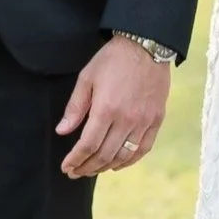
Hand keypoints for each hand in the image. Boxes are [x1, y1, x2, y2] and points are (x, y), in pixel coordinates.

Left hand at [56, 34, 171, 179]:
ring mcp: (144, 121)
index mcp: (106, 109)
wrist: (146, 46)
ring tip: (93, 169)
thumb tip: (62, 131)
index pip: (87, 145)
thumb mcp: (87, 78)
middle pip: (104, 155)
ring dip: (106, 167)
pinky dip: (130, 161)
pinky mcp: (156, 119)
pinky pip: (143, 148)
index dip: (75, 160)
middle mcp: (126, 119)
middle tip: (76, 172)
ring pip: (124, 156)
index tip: (66, 167)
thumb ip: (75, 107)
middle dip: (87, 167)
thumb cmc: (113, 59)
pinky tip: (118, 164)